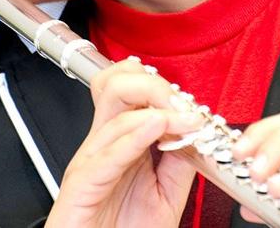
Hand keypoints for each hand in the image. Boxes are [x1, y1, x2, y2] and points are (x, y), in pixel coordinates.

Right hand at [45, 58, 202, 227]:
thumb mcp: (167, 193)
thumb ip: (181, 162)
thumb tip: (197, 133)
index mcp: (121, 142)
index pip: (133, 90)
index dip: (165, 89)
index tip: (193, 105)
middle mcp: (104, 145)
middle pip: (117, 87)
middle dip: (154, 85)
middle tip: (183, 103)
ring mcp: (90, 161)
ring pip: (113, 112)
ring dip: (155, 109)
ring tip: (183, 119)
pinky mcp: (82, 184)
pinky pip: (106, 155)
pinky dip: (133, 138)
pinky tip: (155, 128)